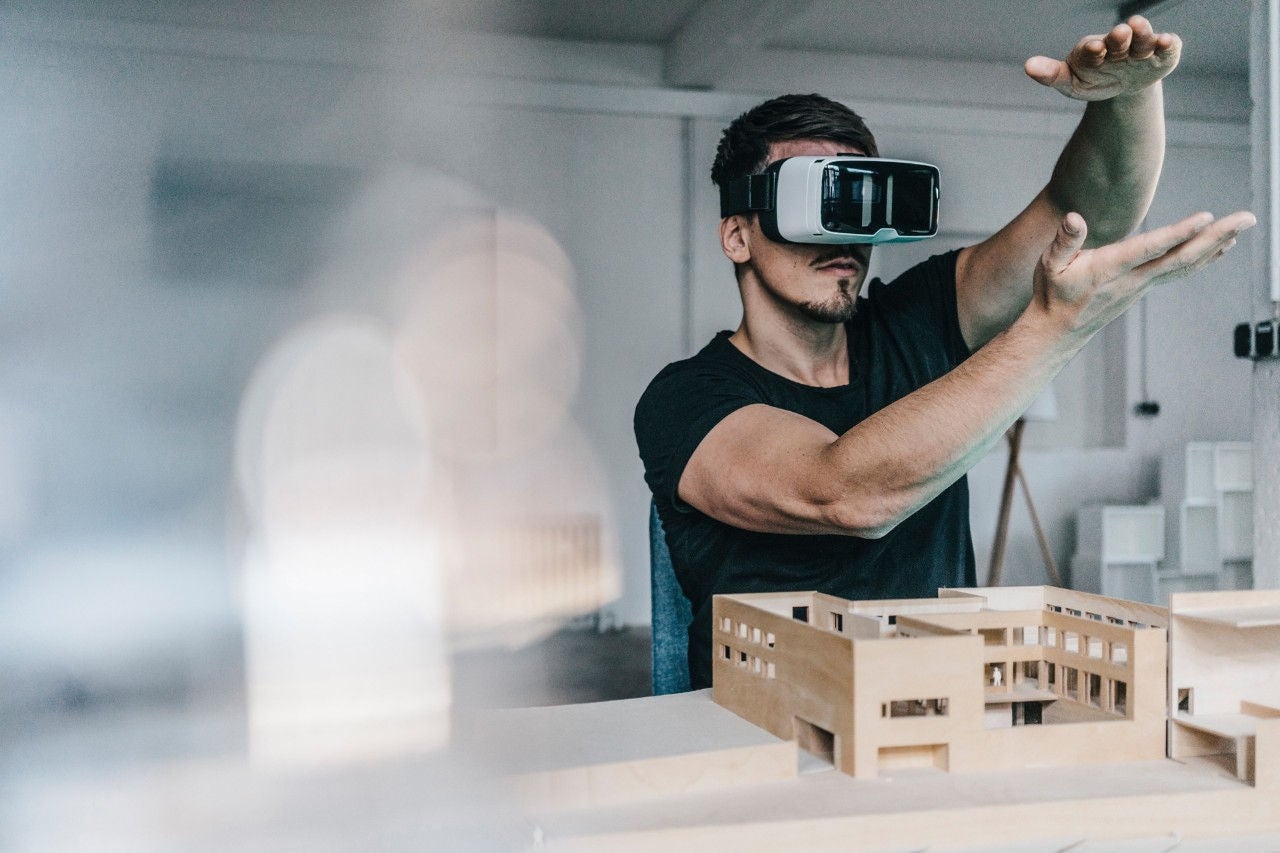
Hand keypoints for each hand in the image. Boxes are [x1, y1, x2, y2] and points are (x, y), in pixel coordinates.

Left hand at [1025, 15, 1180, 100]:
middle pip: (1118, 39)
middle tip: (1119, 32)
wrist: (1122, 86)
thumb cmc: (1091, 79)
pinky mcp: (1162, 55)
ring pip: (1143, 38)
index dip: (1093, 49)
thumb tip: (1027, 66)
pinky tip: (1167, 41)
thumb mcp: (1070, 82)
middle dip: (1119, 37)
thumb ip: (1051, 75)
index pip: (1091, 49)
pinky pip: (1168, 46)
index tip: (1093, 49)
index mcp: (1093, 49)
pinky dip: (1168, 43)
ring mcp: (1141, 48)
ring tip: (1139, 29)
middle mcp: (1118, 43)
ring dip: (1143, 34)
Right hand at [1032, 209, 1255, 339]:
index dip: (1178, 233)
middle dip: (1217, 236)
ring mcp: (1142, 285)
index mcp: (1110, 269)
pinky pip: (1180, 271)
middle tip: (1247, 217)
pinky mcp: (1144, 287)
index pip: (1150, 249)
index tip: (1206, 218)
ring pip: (1186, 264)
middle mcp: (1133, 279)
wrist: (1057, 331)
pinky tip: (1220, 247)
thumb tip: (1073, 217)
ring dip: (1218, 244)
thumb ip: (1064, 240)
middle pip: (1182, 257)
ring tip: (1243, 225)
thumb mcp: (1049, 265)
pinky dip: (1203, 257)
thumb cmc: (1052, 293)